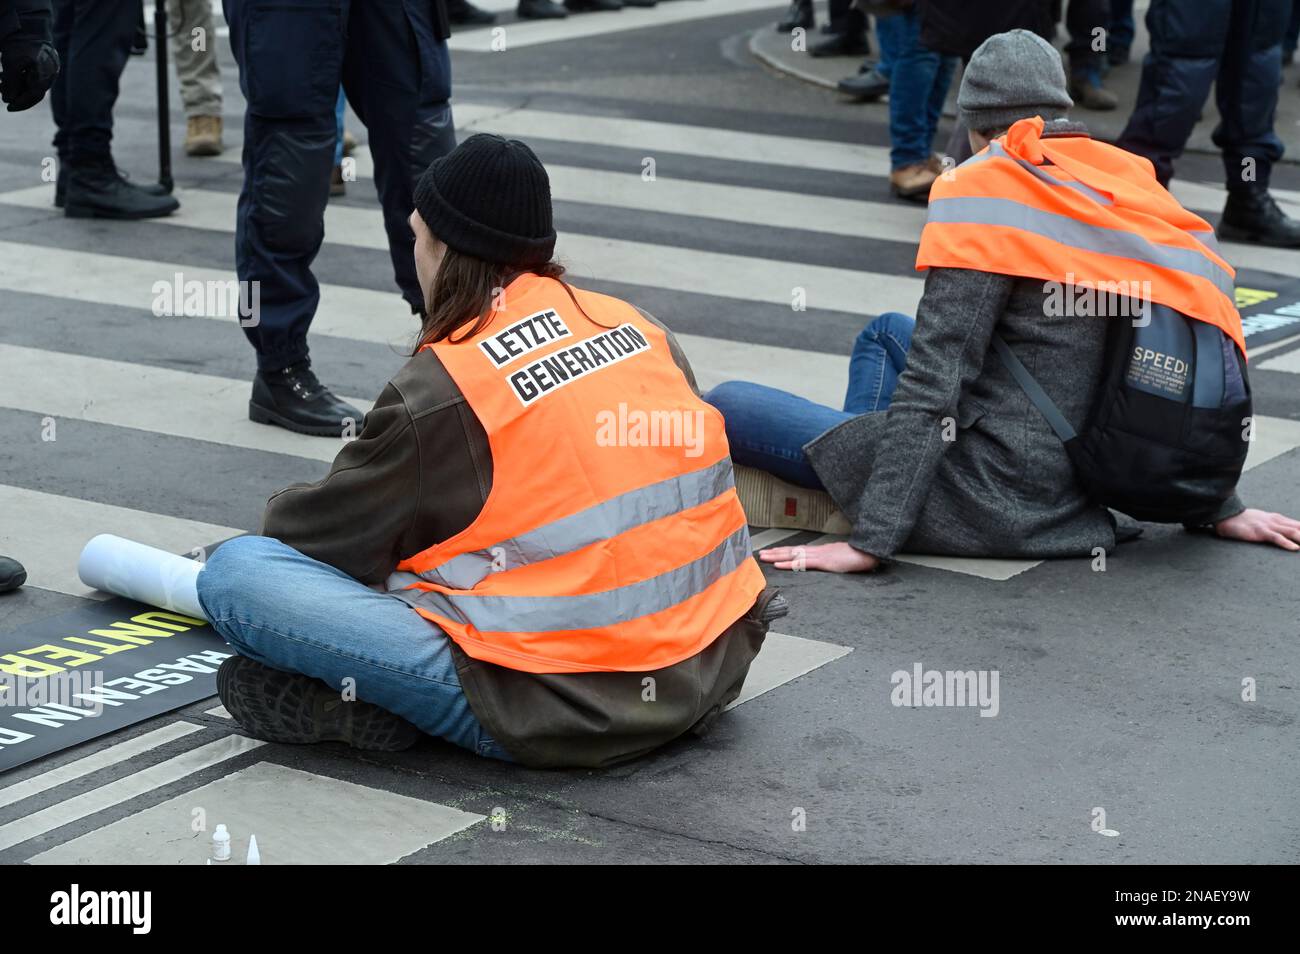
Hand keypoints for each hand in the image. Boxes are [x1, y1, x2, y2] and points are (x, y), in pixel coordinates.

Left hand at [0, 40, 58, 111]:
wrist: (28, 26)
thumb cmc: (20, 44)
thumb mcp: (12, 64)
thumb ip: (11, 83)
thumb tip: (9, 99)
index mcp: (45, 75)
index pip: (34, 95)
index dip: (21, 103)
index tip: (8, 108)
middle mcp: (50, 74)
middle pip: (32, 91)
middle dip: (16, 94)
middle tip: (1, 94)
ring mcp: (48, 68)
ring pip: (31, 83)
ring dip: (15, 85)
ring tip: (0, 80)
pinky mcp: (43, 64)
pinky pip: (31, 76)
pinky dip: (19, 77)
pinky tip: (6, 74)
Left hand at [758, 540, 879, 572]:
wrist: (869, 552)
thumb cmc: (858, 556)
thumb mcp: (842, 558)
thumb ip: (832, 561)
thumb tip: (826, 564)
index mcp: (821, 551)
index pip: (799, 550)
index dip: (785, 551)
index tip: (773, 552)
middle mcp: (817, 551)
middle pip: (792, 550)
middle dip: (776, 552)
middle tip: (761, 553)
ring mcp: (819, 555)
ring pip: (793, 554)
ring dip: (777, 556)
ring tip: (764, 557)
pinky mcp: (823, 562)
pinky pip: (802, 562)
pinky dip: (788, 563)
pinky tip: (778, 565)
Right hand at [1214, 508, 1299, 550]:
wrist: (1226, 515)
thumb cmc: (1242, 521)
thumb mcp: (1263, 522)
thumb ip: (1276, 527)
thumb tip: (1288, 534)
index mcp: (1279, 519)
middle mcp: (1277, 521)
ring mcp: (1269, 525)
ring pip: (1293, 532)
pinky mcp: (1260, 531)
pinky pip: (1276, 538)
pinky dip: (1287, 543)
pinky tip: (1295, 548)